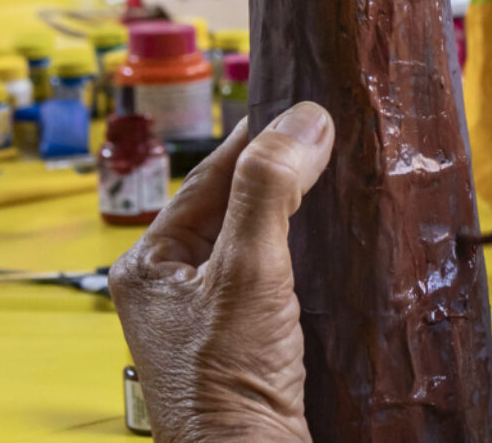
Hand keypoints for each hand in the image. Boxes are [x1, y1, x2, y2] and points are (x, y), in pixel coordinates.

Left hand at [111, 103, 333, 442]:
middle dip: (282, 174)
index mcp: (149, 266)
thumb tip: (302, 120)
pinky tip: (342, 246)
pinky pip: (283, 278)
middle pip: (236, 207)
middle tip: (330, 138)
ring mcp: (212, 318)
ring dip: (301, 216)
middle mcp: (175, 289)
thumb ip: (269, 191)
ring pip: (262, 242)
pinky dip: (312, 256)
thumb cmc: (225, 388)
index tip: (299, 104)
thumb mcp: (248, 272)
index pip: (207, 178)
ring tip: (342, 182)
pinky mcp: (251, 343)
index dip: (255, 138)